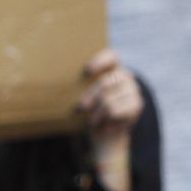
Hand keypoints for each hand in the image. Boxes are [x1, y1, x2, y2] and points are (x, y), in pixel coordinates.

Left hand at [77, 49, 141, 190]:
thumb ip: (76, 86)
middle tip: (80, 109)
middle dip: (90, 98)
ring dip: (97, 114)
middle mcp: (125, 76)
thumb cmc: (89, 112)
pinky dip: (107, 121)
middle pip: (105, 82)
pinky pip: (116, 110)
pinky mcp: (137, 104)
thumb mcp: (81, 98)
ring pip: (109, 100)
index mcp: (112, 69)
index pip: (111, 56)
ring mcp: (133, 89)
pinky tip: (106, 125)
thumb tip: (52, 81)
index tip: (86, 71)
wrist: (105, 134)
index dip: (100, 61)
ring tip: (93, 121)